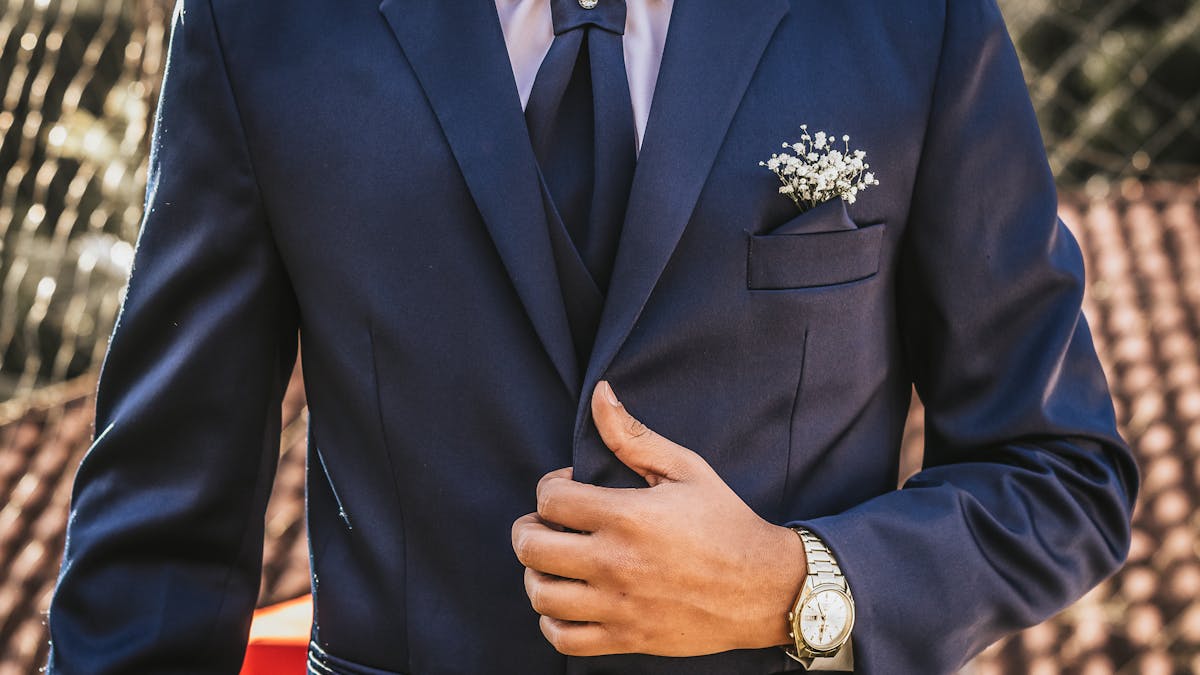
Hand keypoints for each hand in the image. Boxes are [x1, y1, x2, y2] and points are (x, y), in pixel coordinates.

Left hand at [511, 381, 805, 656]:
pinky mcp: (627, 637)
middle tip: (544, 524)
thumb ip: (633, 435)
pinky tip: (565, 601)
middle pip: (532, 547)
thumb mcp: (685, 468)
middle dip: (528, 528)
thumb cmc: (725, 521)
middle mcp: (616, 562)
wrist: (764, 587)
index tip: (569, 487)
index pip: (550, 499)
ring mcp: (619, 605)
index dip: (550, 487)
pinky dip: (552, 621)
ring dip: (535, 574)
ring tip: (552, 562)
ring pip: (541, 594)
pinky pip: (565, 639)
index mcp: (628, 516)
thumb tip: (600, 394)